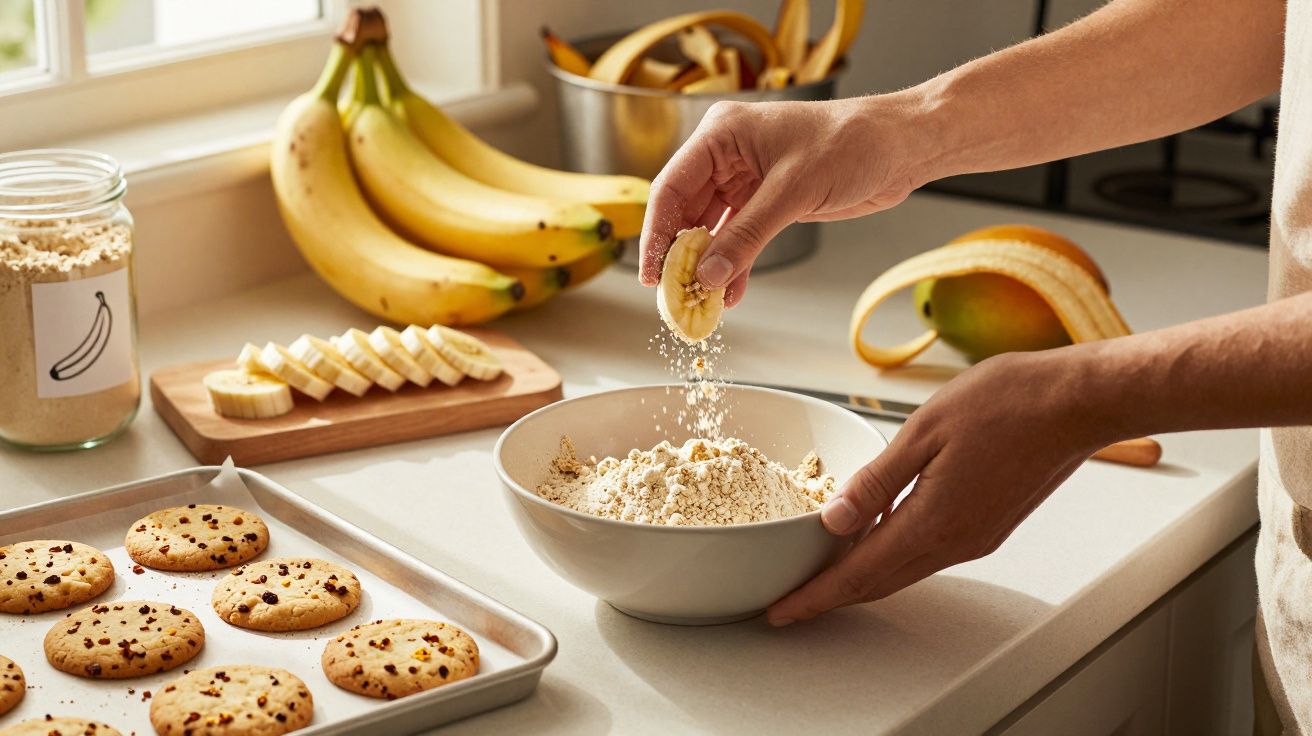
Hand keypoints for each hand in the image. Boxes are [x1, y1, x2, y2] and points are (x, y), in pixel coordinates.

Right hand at [638, 94, 929, 304]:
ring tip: (702, 302)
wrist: (900, 147)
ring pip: (711, 228)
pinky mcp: (767, 200)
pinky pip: (738, 237)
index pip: (672, 187)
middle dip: (682, 256)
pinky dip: (734, 265)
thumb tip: (707, 276)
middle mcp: (726, 154)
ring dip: (708, 265)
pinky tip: (729, 293)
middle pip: (685, 211)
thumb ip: (746, 236)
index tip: (652, 274)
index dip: (657, 234)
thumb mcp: (793, 192)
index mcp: (721, 134)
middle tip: (675, 296)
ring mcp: (745, 178)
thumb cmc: (851, 144)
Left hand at [767, 350, 1112, 625]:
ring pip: (904, 571)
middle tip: (791, 601)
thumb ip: (876, 482)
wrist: (1076, 403)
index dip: (816, 596)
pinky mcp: (988, 525)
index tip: (781, 611)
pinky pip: (928, 553)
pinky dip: (892, 555)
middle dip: (831, 596)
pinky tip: (875, 536)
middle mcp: (956, 542)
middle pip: (879, 583)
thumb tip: (832, 520)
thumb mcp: (924, 432)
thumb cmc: (1006, 403)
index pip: (859, 574)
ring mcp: (976, 537)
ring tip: (821, 573)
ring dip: (862, 578)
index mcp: (933, 522)